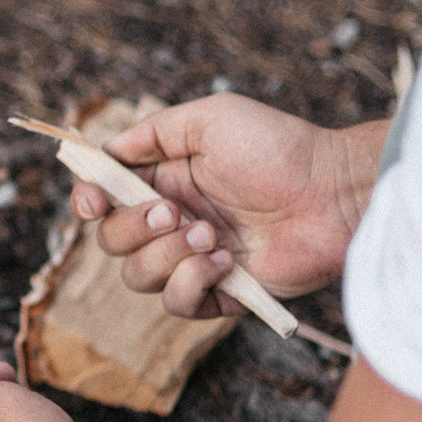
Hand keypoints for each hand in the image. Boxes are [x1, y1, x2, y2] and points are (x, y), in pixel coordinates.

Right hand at [80, 95, 384, 316]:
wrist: (332, 192)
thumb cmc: (278, 148)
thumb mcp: (210, 118)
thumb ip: (152, 132)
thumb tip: (105, 151)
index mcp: (167, 179)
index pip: (105, 198)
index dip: (89, 201)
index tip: (92, 203)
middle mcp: (175, 221)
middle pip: (112, 242)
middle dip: (134, 228)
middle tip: (174, 211)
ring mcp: (195, 260)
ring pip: (138, 277)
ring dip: (167, 255)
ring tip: (212, 234)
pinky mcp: (220, 293)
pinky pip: (176, 303)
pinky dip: (190, 282)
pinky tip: (224, 261)